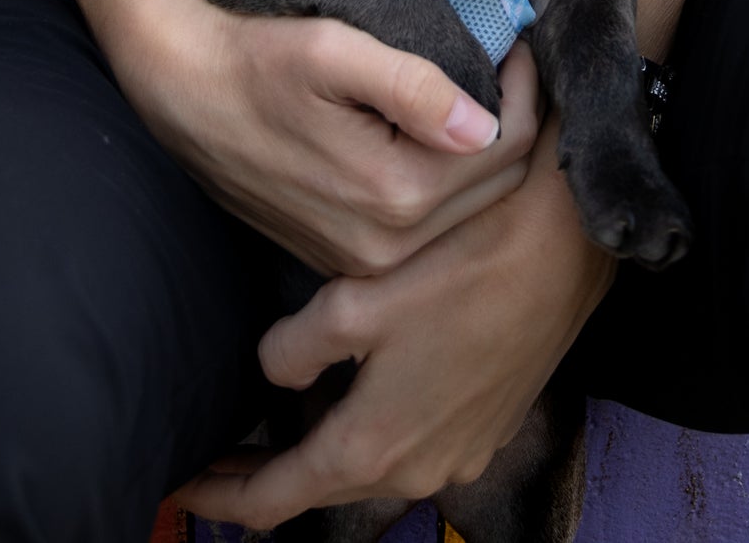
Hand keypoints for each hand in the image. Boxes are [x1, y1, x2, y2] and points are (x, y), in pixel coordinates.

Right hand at [111, 0, 540, 275]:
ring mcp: (364, 260)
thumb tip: (486, 124)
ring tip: (489, 94)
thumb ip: (412, 87)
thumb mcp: (331, 52)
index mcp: (391, 196)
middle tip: (514, 64)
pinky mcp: (348, 257)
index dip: (527, 91)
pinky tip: (445, 136)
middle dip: (518, 125)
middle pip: (496, 189)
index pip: (503, 150)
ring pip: (469, 212)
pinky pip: (430, 228)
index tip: (523, 42)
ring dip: (489, 157)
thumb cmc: (254, 60)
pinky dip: (453, 185)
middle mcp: (385, 246)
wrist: (182, 94)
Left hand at [177, 112, 612, 526]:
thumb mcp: (355, 301)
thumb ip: (296, 348)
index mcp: (373, 446)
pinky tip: (359, 392)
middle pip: (321, 491)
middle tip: (220, 453)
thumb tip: (271, 371)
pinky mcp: (486, 424)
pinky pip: (412, 443)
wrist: (566, 247)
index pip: (274, 500)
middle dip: (265, 476)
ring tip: (279, 426)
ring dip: (321, 452)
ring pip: (369, 465)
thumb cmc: (461, 266)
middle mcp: (417, 469)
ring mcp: (459, 452)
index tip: (182, 483)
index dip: (220, 495)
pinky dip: (373, 432)